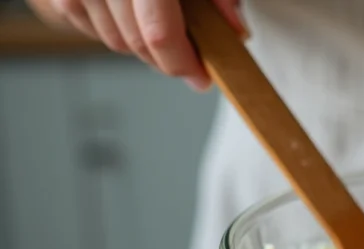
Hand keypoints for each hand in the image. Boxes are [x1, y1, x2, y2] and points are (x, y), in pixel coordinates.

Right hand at [49, 0, 243, 90]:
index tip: (202, 75)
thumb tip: (233, 28)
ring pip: (113, 39)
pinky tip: (130, 12)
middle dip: (167, 59)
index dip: (184, 64)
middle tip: (192, 57)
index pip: (159, 35)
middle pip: (136, 43)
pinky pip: (85, 24)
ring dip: (141, 44)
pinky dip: (112, 27)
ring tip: (163, 23)